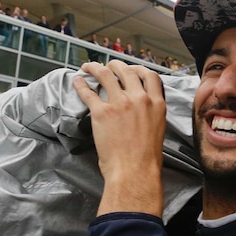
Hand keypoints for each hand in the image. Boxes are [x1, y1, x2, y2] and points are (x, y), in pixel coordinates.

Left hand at [73, 61, 165, 217]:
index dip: (139, 69)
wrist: (134, 170)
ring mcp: (119, 103)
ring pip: (106, 75)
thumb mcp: (158, 129)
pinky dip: (81, 85)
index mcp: (156, 103)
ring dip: (95, 68)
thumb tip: (141, 109)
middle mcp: (139, 99)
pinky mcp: (101, 112)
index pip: (150, 76)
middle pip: (126, 71)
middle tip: (108, 66)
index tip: (132, 69)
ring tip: (88, 67)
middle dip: (115, 65)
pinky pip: (88, 92)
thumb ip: (151, 113)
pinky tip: (77, 81)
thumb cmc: (146, 158)